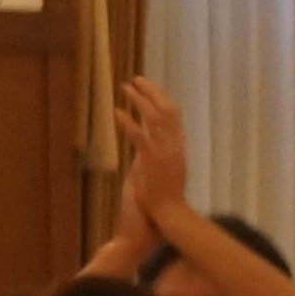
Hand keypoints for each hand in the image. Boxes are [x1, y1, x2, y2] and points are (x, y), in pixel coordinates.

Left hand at [121, 77, 195, 240]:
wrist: (169, 217)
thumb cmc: (163, 198)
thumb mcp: (161, 172)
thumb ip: (154, 158)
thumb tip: (144, 150)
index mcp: (178, 148)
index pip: (173, 116)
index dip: (161, 99)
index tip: (149, 87)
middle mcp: (175, 146)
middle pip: (167, 110)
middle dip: (153, 91)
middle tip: (137, 78)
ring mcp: (165, 152)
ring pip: (156, 117)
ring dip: (140, 100)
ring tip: (126, 87)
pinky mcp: (153, 162)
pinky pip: (140, 136)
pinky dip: (128, 122)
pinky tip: (116, 111)